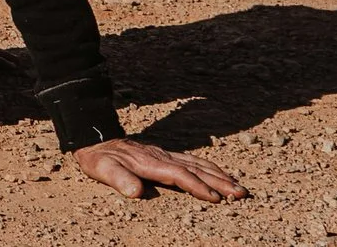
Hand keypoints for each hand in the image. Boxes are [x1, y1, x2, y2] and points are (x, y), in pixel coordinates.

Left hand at [72, 138, 244, 202]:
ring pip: (198, 164)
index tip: (217, 199)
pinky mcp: (165, 154)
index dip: (198, 187)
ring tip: (238, 186)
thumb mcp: (102, 169)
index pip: (180, 176)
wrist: (95, 137)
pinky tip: (219, 173)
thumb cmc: (99, 158)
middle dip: (220, 182)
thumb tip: (135, 193)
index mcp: (150, 163)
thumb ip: (119, 179)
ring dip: (220, 175)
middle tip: (241, 193)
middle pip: (196, 169)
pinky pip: (192, 160)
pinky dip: (209, 167)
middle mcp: (162, 157)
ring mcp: (165, 154)